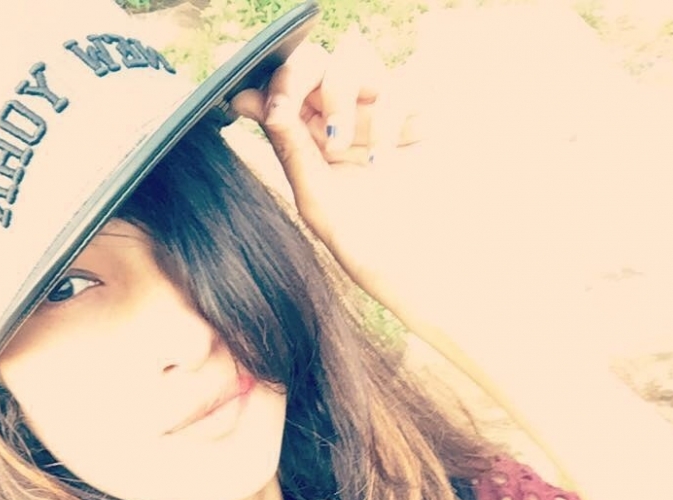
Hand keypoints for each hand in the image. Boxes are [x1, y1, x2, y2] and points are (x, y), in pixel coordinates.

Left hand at [231, 29, 423, 295]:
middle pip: (315, 61)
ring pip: (353, 58)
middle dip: (295, 78)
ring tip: (338, 146)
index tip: (255, 102)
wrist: (423, 269)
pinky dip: (385, 117)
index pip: (286, 90)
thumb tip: (248, 101)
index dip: (268, 84)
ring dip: (336, 93)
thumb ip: (289, 149)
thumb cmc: (370, 246)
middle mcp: (346, 122)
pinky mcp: (422, 118)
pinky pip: (401, 85)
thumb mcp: (317, 199)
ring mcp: (384, 116)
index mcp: (314, 142)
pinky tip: (379, 161)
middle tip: (287, 111)